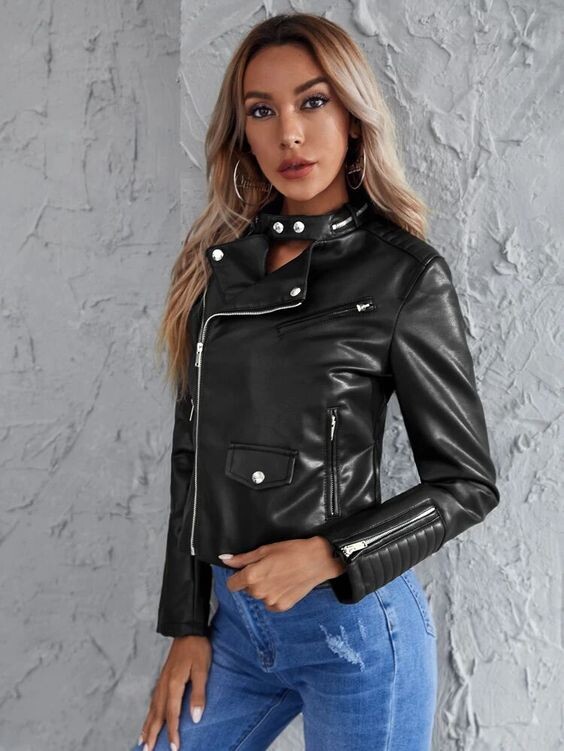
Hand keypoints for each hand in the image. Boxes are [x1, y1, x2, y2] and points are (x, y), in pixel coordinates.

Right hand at [137, 634, 211, 750]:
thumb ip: (198, 694)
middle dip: (152, 735)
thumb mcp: (202, 670)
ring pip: (152, 708)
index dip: (173, 733)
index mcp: (173, 684)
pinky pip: (153, 700)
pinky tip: (149, 717)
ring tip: (142, 741)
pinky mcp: (163, 677)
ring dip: (147, 726)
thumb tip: (195, 718)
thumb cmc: (197, 649)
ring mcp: (162, 681)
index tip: (174, 749)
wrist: (188, 629)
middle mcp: (164, 685)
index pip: (172, 714)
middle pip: (157, 715)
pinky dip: (149, 713)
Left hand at [219, 536, 344, 611]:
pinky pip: (271, 604)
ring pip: (260, 596)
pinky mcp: (282, 607)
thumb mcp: (264, 550)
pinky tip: (285, 585)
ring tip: (280, 575)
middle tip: (269, 568)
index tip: (245, 571)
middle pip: (247, 589)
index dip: (237, 576)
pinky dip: (275, 596)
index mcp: (252, 577)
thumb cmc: (291, 551)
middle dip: (253, 581)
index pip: (231, 584)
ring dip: (265, 588)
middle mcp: (259, 592)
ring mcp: (271, 602)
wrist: (317, 560)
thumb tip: (224, 560)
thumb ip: (242, 558)